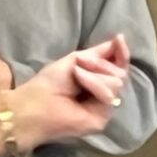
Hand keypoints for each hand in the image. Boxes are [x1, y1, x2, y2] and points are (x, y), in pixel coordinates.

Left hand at [0, 39, 130, 151]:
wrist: (35, 103)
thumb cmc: (49, 82)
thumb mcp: (75, 60)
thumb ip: (99, 52)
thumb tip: (120, 39)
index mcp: (97, 80)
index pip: (120, 66)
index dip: (122, 52)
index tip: (119, 39)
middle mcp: (103, 94)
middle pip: (120, 73)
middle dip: (100, 64)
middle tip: (80, 64)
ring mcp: (104, 107)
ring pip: (117, 82)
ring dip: (94, 74)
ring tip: (76, 75)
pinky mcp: (103, 118)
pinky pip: (109, 95)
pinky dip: (94, 84)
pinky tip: (80, 83)